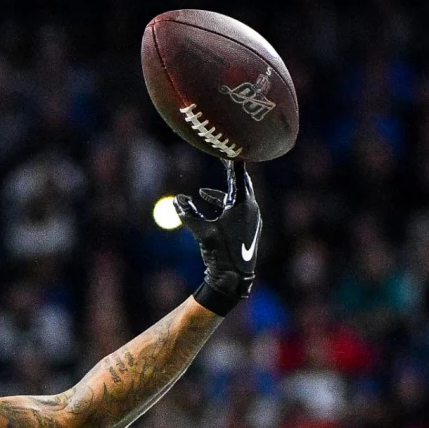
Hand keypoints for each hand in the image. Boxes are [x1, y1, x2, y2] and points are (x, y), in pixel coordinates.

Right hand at [177, 160, 259, 315]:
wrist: (234, 279)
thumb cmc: (219, 253)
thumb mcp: (201, 231)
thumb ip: (188, 214)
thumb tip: (177, 200)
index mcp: (244, 205)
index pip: (238, 175)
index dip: (231, 161)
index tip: (227, 148)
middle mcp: (251, 209)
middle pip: (241, 184)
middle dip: (230, 173)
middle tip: (222, 160)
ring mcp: (251, 220)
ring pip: (236, 199)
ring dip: (220, 194)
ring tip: (204, 193)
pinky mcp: (248, 230)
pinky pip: (236, 210)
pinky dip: (222, 207)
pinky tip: (209, 212)